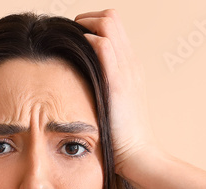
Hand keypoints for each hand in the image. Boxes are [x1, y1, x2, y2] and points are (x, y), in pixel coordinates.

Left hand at [74, 9, 158, 176]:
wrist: (136, 153)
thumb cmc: (120, 137)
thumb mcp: (112, 107)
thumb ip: (102, 91)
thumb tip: (79, 84)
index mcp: (130, 67)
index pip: (115, 27)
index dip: (94, 24)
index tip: (77, 34)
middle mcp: (130, 63)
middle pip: (112, 18)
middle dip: (88, 18)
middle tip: (71, 31)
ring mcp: (126, 70)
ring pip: (108, 25)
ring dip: (85, 24)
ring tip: (70, 35)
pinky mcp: (117, 81)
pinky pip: (103, 46)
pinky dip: (88, 40)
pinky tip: (76, 49)